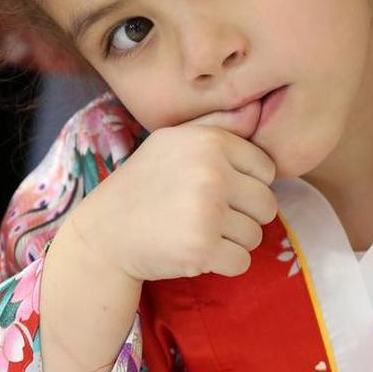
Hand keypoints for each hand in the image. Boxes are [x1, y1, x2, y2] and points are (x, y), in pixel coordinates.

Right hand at [67, 124, 277, 281]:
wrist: (105, 231)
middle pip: (266, 205)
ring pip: (255, 235)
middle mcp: (211, 172)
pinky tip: (197, 251)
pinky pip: (242, 262)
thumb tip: (257, 108)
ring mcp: (207, 211)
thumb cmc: (145, 183)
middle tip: (209, 216)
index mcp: (209, 142)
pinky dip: (223, 263)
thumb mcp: (175, 140)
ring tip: (199, 231)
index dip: (246, 184)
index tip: (219, 190)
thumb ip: (218, 125)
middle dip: (244, 216)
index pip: (266, 169)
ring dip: (232, 241)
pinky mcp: (202, 248)